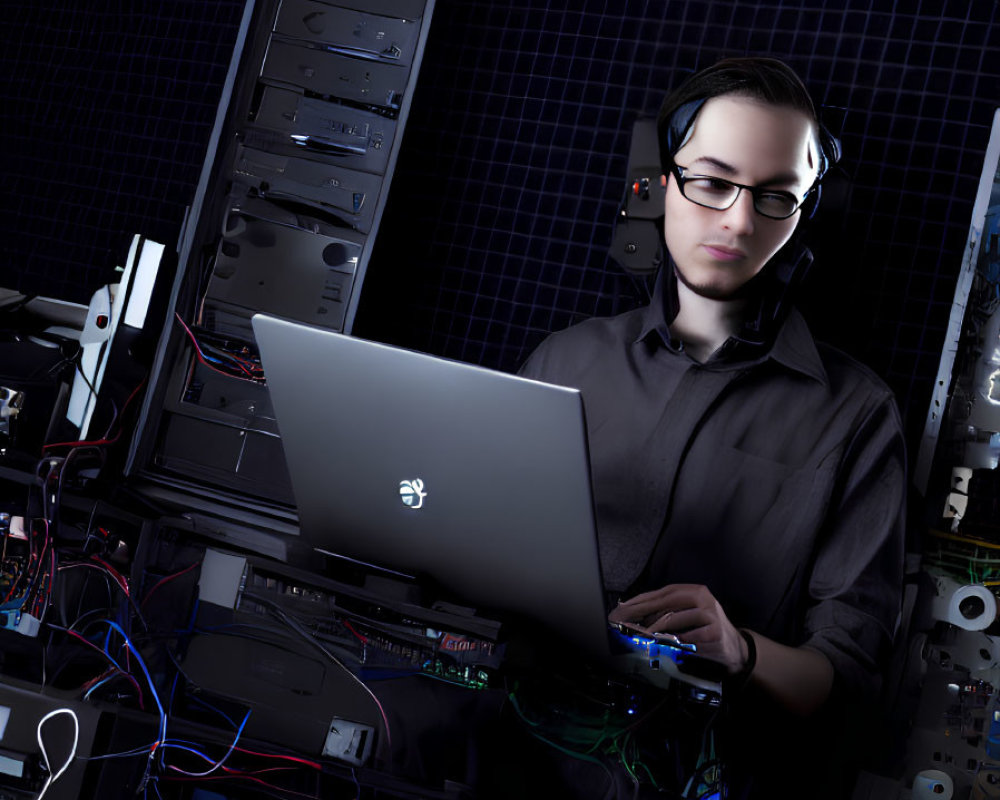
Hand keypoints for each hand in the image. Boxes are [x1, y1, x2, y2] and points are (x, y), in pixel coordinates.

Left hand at [609, 583, 748, 675]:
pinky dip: (674, 640)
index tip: (623, 607)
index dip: (642, 599)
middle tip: (624, 619)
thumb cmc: (703, 630)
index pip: (663, 592)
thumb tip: (634, 614)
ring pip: (675, 618)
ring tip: (638, 632)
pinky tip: (663, 643)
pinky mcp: (715, 632)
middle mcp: (703, 598)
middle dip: (642, 610)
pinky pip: (688, 637)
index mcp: (695, 591)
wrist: (734, 648)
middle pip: (667, 601)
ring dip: (654, 627)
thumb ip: (666, 612)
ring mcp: (711, 614)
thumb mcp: (687, 615)